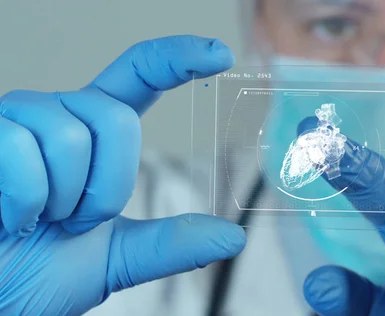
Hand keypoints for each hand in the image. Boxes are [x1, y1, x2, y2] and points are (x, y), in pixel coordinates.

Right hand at [0, 36, 245, 314]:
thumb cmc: (38, 272)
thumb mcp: (117, 257)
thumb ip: (172, 244)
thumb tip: (234, 237)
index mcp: (93, 135)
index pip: (139, 77)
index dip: (177, 59)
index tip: (220, 54)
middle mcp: (57, 115)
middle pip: (115, 118)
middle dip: (105, 186)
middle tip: (74, 221)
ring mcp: (16, 121)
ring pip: (71, 135)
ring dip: (62, 198)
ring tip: (38, 219)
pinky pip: (20, 149)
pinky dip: (24, 200)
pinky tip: (8, 216)